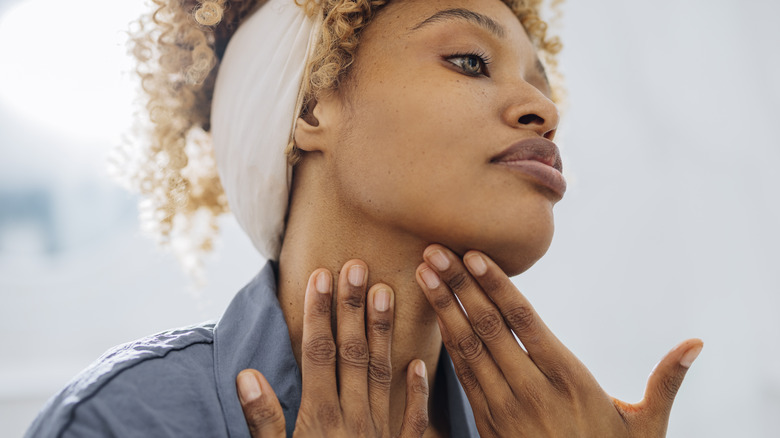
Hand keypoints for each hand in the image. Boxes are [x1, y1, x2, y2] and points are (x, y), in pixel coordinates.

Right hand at [236, 261, 429, 436]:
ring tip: (385, 291)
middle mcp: (354, 420)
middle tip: (357, 267)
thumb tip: (246, 376)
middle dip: (352, 308)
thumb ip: (263, 421)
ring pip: (382, 373)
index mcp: (320, 419)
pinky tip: (418, 363)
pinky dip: (417, 391)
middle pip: (352, 354)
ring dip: (382, 332)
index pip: (318, 353)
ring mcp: (380, 435)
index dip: (319, 313)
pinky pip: (414, 419)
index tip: (321, 275)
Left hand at [415, 244, 702, 437]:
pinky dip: (447, 343)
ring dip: (444, 308)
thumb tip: (697, 345)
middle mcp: (529, 388)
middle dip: (457, 285)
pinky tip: (437, 317)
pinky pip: (462, 375)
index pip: (523, 321)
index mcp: (567, 378)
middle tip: (434, 250)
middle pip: (487, 327)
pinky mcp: (488, 422)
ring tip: (424, 274)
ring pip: (467, 348)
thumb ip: (666, 382)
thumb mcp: (646, 427)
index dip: (495, 285)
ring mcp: (503, 407)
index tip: (472, 255)